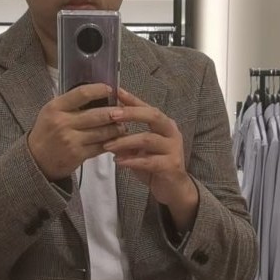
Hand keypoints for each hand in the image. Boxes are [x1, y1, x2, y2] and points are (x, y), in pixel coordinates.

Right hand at [28, 84, 125, 180]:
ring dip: (116, 128)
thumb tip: (98, 92)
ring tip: (123, 125)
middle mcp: (63, 122)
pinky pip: (100, 147)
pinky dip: (111, 143)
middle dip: (115, 112)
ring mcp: (71, 140)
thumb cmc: (47, 131)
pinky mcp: (78, 155)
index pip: (82, 93)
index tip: (110, 89)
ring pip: (102, 132)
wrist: (36, 159)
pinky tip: (116, 139)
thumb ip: (71, 102)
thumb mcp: (52, 111)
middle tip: (124, 110)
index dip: (99, 90)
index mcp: (56, 107)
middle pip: (97, 114)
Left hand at [103, 88, 198, 230]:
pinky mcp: (172, 165)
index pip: (146, 107)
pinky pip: (149, 161)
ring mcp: (173, 148)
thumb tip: (105, 124)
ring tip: (107, 145)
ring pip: (148, 139)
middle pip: (152, 116)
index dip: (132, 99)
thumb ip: (126, 136)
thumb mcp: (138, 148)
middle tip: (111, 114)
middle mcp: (171, 132)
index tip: (116, 91)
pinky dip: (132, 160)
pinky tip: (118, 161)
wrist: (174, 189)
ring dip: (125, 141)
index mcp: (164, 124)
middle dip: (131, 113)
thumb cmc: (154, 164)